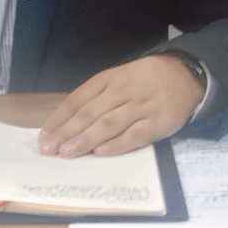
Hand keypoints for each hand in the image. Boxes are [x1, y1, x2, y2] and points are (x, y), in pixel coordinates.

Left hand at [37, 55, 205, 157]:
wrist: (184, 74)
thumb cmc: (143, 80)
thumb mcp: (117, 79)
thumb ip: (96, 98)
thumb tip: (67, 123)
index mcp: (107, 80)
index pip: (77, 100)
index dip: (59, 119)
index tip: (44, 136)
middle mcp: (120, 92)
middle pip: (88, 113)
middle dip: (66, 132)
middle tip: (48, 149)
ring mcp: (139, 106)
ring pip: (108, 124)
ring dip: (85, 139)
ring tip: (67, 153)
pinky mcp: (157, 121)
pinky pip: (135, 134)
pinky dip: (118, 144)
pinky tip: (101, 153)